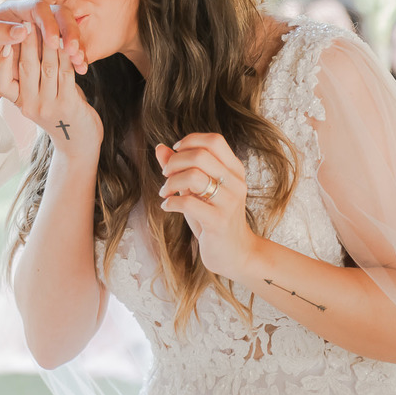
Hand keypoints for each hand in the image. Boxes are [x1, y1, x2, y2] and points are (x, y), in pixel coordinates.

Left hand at [0, 0, 87, 114]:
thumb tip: (23, 29)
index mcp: (10, 11)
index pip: (37, 8)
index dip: (48, 23)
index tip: (53, 43)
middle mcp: (26, 20)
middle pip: (56, 16)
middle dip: (68, 32)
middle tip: (74, 51)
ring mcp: (36, 37)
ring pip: (64, 32)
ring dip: (75, 45)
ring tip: (80, 62)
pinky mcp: (42, 54)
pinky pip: (63, 51)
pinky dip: (73, 58)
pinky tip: (80, 68)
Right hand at [0, 28, 101, 157]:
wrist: (79, 145)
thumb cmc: (60, 115)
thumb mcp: (40, 100)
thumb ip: (33, 79)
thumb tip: (30, 46)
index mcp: (19, 104)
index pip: (1, 81)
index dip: (4, 57)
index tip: (7, 33)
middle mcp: (30, 105)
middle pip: (25, 67)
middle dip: (27, 39)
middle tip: (28, 16)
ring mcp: (49, 106)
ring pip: (46, 66)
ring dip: (48, 41)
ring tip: (47, 21)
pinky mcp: (68, 104)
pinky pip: (65, 71)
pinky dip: (65, 53)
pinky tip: (66, 38)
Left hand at [156, 133, 257, 280]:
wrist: (236, 254)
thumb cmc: (214, 218)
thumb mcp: (197, 190)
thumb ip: (180, 168)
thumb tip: (160, 147)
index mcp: (234, 170)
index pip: (214, 141)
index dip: (190, 141)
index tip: (175, 152)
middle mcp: (235, 183)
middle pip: (200, 155)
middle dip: (175, 162)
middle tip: (165, 175)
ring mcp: (229, 202)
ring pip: (194, 176)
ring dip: (171, 182)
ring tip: (165, 192)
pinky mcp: (219, 222)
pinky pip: (188, 203)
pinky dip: (171, 202)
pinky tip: (167, 206)